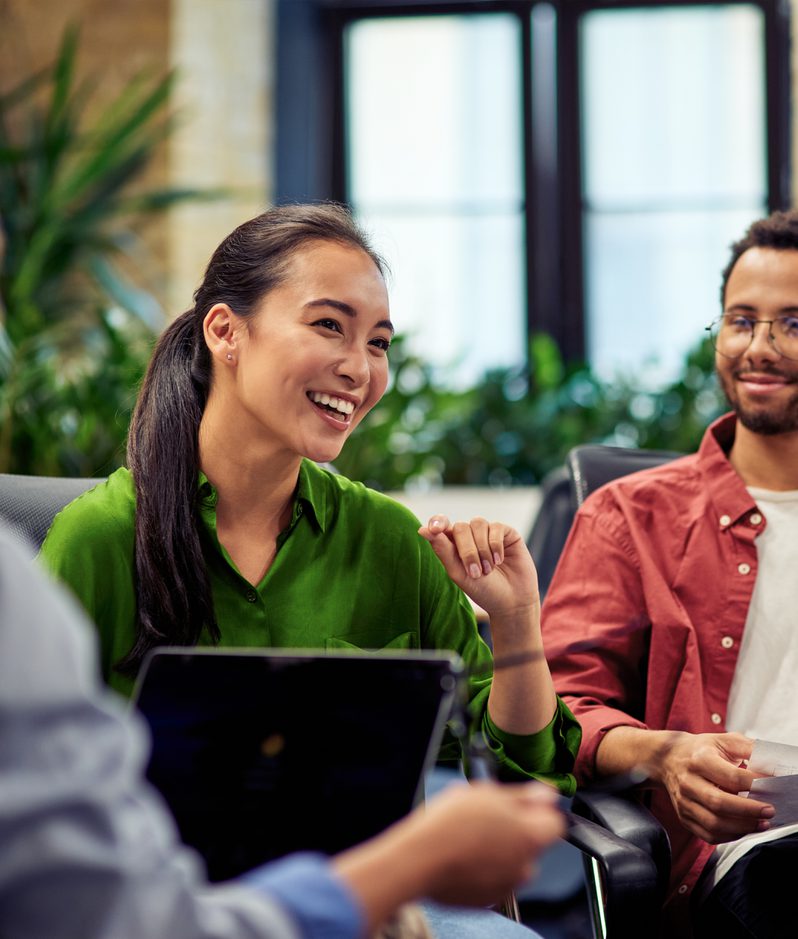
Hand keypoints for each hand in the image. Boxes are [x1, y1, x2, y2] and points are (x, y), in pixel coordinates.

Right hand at [413, 781, 563, 905]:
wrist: (420, 860)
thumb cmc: (450, 824)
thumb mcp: (487, 793)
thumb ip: (523, 795)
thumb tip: (546, 794)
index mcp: (530, 835)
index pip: (555, 822)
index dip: (539, 810)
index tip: (522, 803)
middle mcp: (525, 865)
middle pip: (531, 842)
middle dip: (514, 829)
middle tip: (487, 816)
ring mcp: (507, 885)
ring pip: (512, 861)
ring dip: (499, 850)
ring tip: (469, 836)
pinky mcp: (487, 900)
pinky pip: (494, 879)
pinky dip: (484, 869)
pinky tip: (463, 855)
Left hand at [418, 516, 538, 619]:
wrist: (512, 602)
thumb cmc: (482, 590)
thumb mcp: (458, 572)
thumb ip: (442, 550)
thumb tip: (422, 529)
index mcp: (454, 544)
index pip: (441, 524)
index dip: (437, 522)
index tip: (435, 530)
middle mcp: (471, 535)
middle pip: (460, 527)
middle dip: (467, 550)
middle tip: (475, 573)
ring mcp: (489, 532)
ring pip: (478, 524)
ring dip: (482, 549)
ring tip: (488, 570)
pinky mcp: (507, 533)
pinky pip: (496, 527)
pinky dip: (495, 545)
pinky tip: (500, 561)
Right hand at [655, 731, 773, 843]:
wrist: (668, 758)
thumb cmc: (702, 750)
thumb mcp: (724, 740)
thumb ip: (750, 749)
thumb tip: (775, 766)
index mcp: (700, 759)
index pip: (731, 776)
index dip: (756, 784)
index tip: (775, 787)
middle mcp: (688, 781)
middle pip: (719, 803)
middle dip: (750, 810)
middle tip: (770, 810)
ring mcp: (684, 801)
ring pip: (714, 823)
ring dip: (742, 827)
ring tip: (762, 823)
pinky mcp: (684, 816)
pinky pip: (708, 835)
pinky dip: (730, 835)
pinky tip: (743, 828)